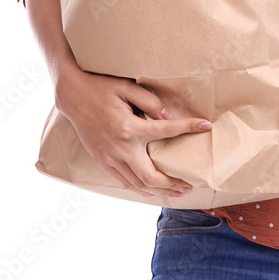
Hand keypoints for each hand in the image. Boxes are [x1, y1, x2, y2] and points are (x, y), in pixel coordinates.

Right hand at [55, 66, 209, 198]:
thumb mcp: (126, 87)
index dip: (189, 128)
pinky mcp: (101, 161)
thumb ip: (149, 101)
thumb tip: (168, 116)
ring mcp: (109, 158)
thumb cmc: (101, 88)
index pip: (166, 131)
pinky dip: (139, 188)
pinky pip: (123, 181)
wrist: (72, 96)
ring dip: (158, 191)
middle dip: (172, 184)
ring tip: (175, 192)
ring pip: (136, 184)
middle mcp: (120, 147)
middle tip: (188, 186)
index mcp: (129, 127)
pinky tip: (151, 189)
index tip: (206, 125)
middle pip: (150, 177)